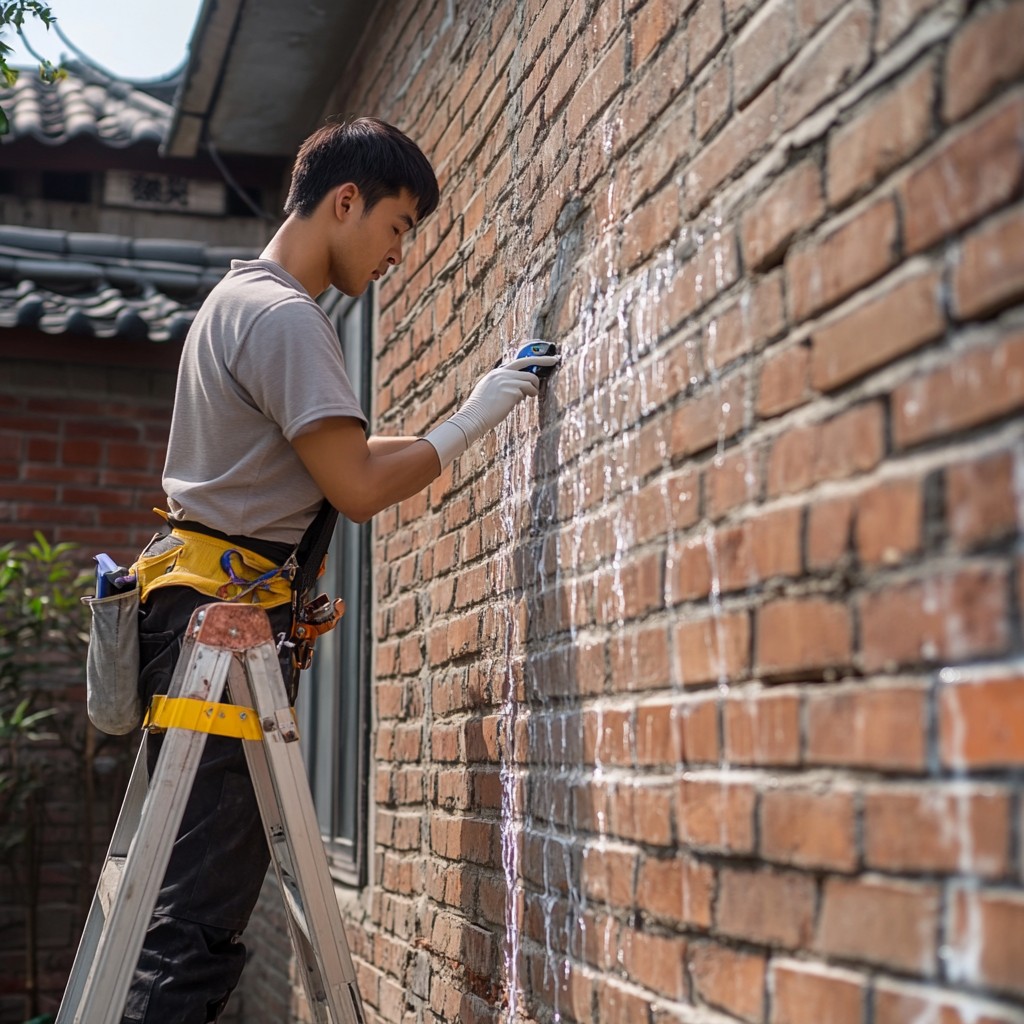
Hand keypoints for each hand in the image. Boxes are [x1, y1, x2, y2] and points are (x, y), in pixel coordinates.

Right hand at [424, 351, 559, 468]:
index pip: (517, 362)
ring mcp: (507, 380)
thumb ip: (503, 387)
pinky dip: (530, 395)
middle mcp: (502, 373)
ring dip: (534, 388)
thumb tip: (521, 391)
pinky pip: (529, 390)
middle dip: (544, 359)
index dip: (532, 360)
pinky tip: (520, 401)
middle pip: (527, 361)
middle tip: (556, 359)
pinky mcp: (513, 389)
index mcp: (496, 373)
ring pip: (531, 378)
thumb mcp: (490, 392)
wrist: (473, 417)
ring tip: (529, 395)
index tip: (544, 359)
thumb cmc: (481, 410)